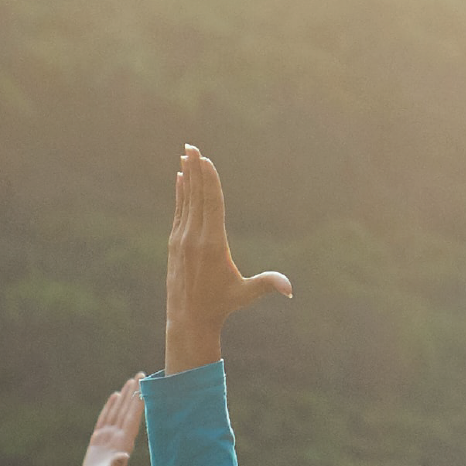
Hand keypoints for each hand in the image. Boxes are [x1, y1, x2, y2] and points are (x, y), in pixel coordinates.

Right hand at [77, 377, 143, 465]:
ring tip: (130, 381)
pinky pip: (105, 419)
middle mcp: (119, 437)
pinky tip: (114, 397)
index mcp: (124, 442)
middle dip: (134, 392)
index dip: (138, 400)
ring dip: (124, 397)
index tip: (145, 385)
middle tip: (141, 373)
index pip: (133, 417)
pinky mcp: (99, 440)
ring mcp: (110, 437)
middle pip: (127, 409)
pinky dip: (110, 407)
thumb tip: (123, 455)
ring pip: (117, 411)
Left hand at [165, 147, 292, 372]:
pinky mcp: (175, 243)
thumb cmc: (221, 305)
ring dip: (186, 176)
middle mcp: (194, 238)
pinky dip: (180, 193)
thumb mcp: (245, 294)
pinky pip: (179, 211)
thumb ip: (267, 285)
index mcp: (212, 244)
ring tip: (185, 154)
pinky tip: (180, 178)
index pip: (211, 204)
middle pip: (196, 196)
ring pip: (185, 200)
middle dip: (194, 170)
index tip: (204, 160)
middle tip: (191, 146)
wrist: (187, 319)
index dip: (208, 180)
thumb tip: (290, 289)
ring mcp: (182, 239)